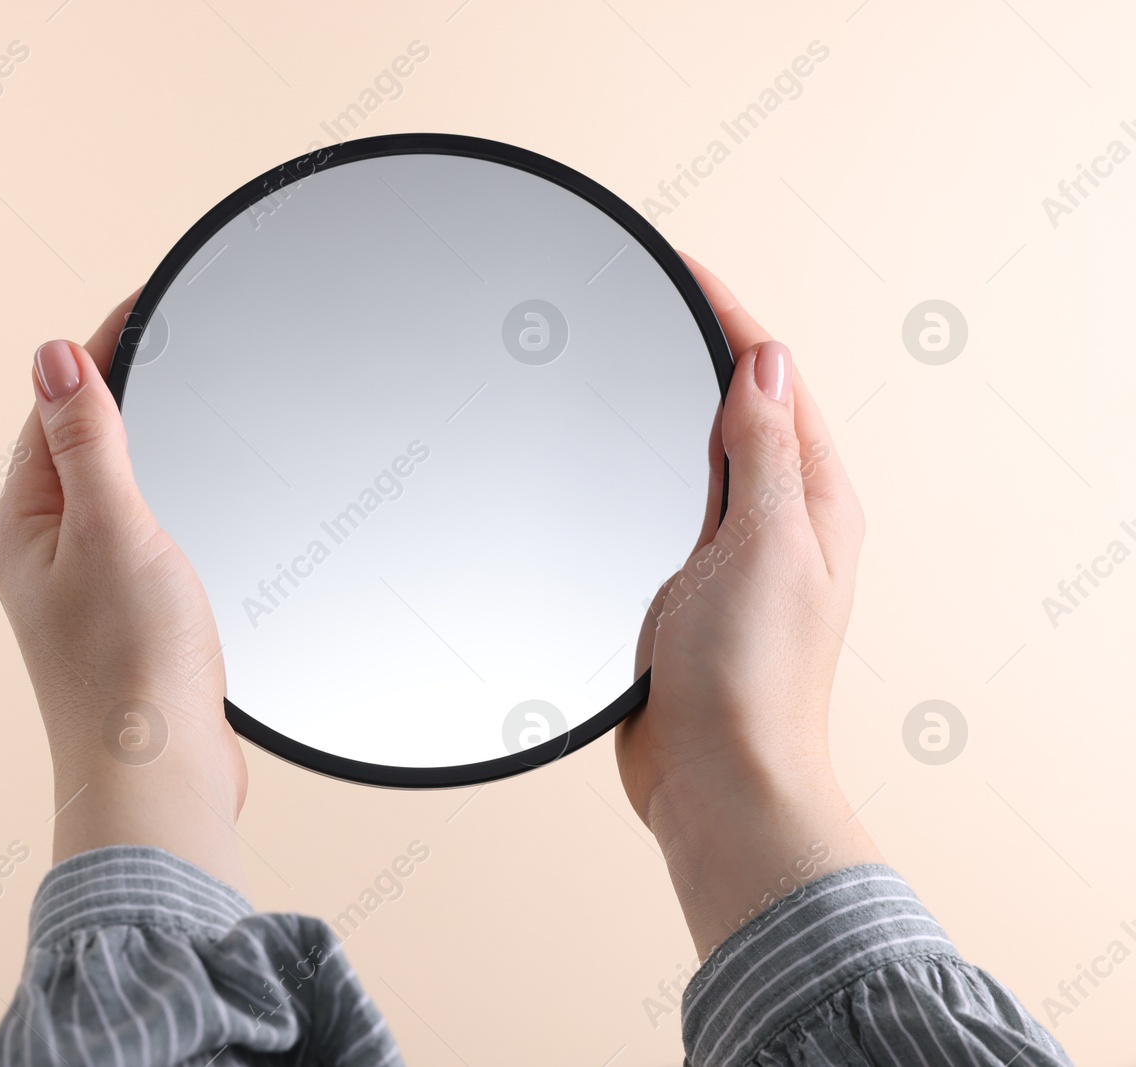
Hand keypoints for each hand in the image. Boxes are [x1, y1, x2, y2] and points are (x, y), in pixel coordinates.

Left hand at [0, 292, 248, 890]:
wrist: (157, 778)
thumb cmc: (130, 671)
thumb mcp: (113, 530)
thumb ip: (89, 442)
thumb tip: (51, 355)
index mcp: (23, 528)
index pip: (56, 409)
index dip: (98, 349)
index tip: (143, 300)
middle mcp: (40, 556)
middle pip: (71, 443)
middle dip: (109, 386)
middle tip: (156, 331)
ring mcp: (79, 591)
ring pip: (101, 488)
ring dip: (128, 440)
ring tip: (162, 391)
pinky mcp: (121, 620)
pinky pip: (131, 530)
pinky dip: (153, 495)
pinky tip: (180, 498)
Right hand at [615, 255, 881, 957]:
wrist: (715, 780)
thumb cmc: (750, 683)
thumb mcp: (764, 546)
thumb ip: (761, 452)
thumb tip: (766, 360)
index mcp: (812, 500)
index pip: (772, 379)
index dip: (729, 314)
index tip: (682, 264)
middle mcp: (776, 519)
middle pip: (740, 406)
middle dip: (700, 344)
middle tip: (650, 290)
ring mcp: (729, 553)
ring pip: (699, 452)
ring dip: (670, 401)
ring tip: (631, 347)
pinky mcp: (682, 586)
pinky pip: (666, 503)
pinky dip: (642, 463)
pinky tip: (611, 454)